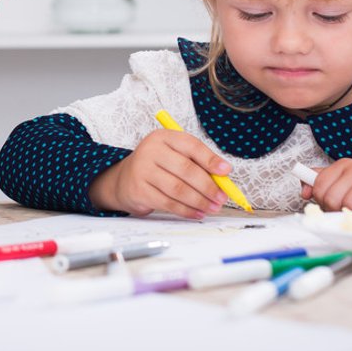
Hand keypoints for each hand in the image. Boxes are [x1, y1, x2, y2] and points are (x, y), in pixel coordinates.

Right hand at [88, 129, 233, 217]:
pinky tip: (197, 213)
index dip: (210, 159)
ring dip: (199, 201)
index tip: (226, 171)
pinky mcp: (139, 190)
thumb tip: (223, 177)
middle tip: (221, 197)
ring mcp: (142, 170)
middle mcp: (151, 150)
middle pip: (186, 169)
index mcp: (163, 137)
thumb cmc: (157, 166)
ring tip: (212, 207)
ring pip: (178, 189)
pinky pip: (168, 203)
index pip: (191, 145)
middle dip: (208, 186)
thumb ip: (197, 162)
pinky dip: (187, 211)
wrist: (125, 179)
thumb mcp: (174, 155)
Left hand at [299, 159, 351, 210]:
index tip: (329, 202)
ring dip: (351, 214)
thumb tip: (305, 193)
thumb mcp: (338, 182)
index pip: (319, 186)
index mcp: (344, 164)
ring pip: (350, 205)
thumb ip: (317, 184)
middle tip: (344, 209)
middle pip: (333, 198)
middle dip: (335, 209)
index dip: (321, 200)